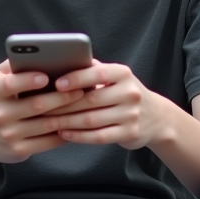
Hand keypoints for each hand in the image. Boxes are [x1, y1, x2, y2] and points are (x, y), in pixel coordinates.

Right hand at [0, 60, 86, 162]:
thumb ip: (13, 65)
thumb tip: (39, 52)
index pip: (10, 85)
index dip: (28, 80)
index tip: (46, 75)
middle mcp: (1, 115)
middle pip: (36, 105)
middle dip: (62, 97)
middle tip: (81, 90)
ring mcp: (10, 135)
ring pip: (46, 124)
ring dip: (69, 115)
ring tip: (84, 106)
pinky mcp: (19, 150)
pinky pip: (48, 142)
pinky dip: (65, 133)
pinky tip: (76, 124)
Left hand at [43, 60, 163, 149]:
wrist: (157, 118)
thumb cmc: (125, 94)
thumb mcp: (116, 78)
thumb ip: (94, 70)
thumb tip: (64, 61)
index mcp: (123, 74)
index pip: (98, 73)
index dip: (77, 78)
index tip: (57, 83)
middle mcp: (129, 93)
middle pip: (90, 100)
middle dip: (63, 104)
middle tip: (42, 107)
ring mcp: (131, 115)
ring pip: (92, 120)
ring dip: (67, 122)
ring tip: (48, 122)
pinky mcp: (130, 134)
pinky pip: (99, 136)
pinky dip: (79, 136)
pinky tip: (64, 134)